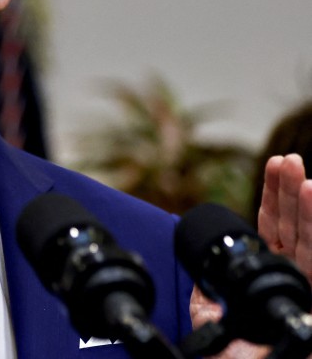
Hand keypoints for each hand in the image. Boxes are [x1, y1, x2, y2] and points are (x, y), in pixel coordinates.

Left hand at [188, 154, 311, 358]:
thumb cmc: (239, 357)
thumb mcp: (214, 321)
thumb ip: (207, 295)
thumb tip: (197, 273)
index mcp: (272, 276)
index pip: (274, 228)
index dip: (274, 197)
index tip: (273, 165)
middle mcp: (298, 279)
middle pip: (295, 228)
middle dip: (291, 192)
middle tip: (287, 159)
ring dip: (309, 209)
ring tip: (303, 177)